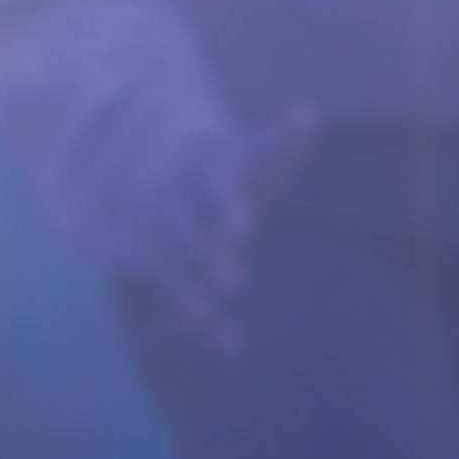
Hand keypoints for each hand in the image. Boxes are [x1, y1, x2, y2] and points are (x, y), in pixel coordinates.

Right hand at [82, 98, 319, 353]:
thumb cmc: (225, 165)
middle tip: (236, 280)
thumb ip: (285, 140)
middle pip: (186, 230)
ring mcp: (162, 238)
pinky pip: (175, 296)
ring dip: (189, 291)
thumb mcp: (250, 151)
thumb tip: (308, 113)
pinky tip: (230, 346)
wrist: (150, 173)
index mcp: (202, 172)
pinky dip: (201, 323)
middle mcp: (175, 205)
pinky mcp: (158, 267)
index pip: (215, 187)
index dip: (229, 207)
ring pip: (171, 267)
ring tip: (208, 312)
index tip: (247, 229)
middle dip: (207, 254)